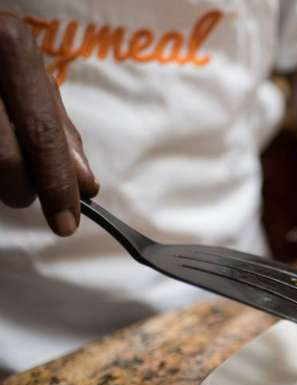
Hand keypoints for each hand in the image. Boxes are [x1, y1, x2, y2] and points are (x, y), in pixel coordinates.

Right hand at [0, 13, 97, 235]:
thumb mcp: (28, 76)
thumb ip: (57, 127)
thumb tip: (86, 184)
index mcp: (13, 49)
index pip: (42, 133)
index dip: (56, 183)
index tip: (68, 222)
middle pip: (7, 157)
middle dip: (25, 189)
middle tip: (27, 197)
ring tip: (4, 165)